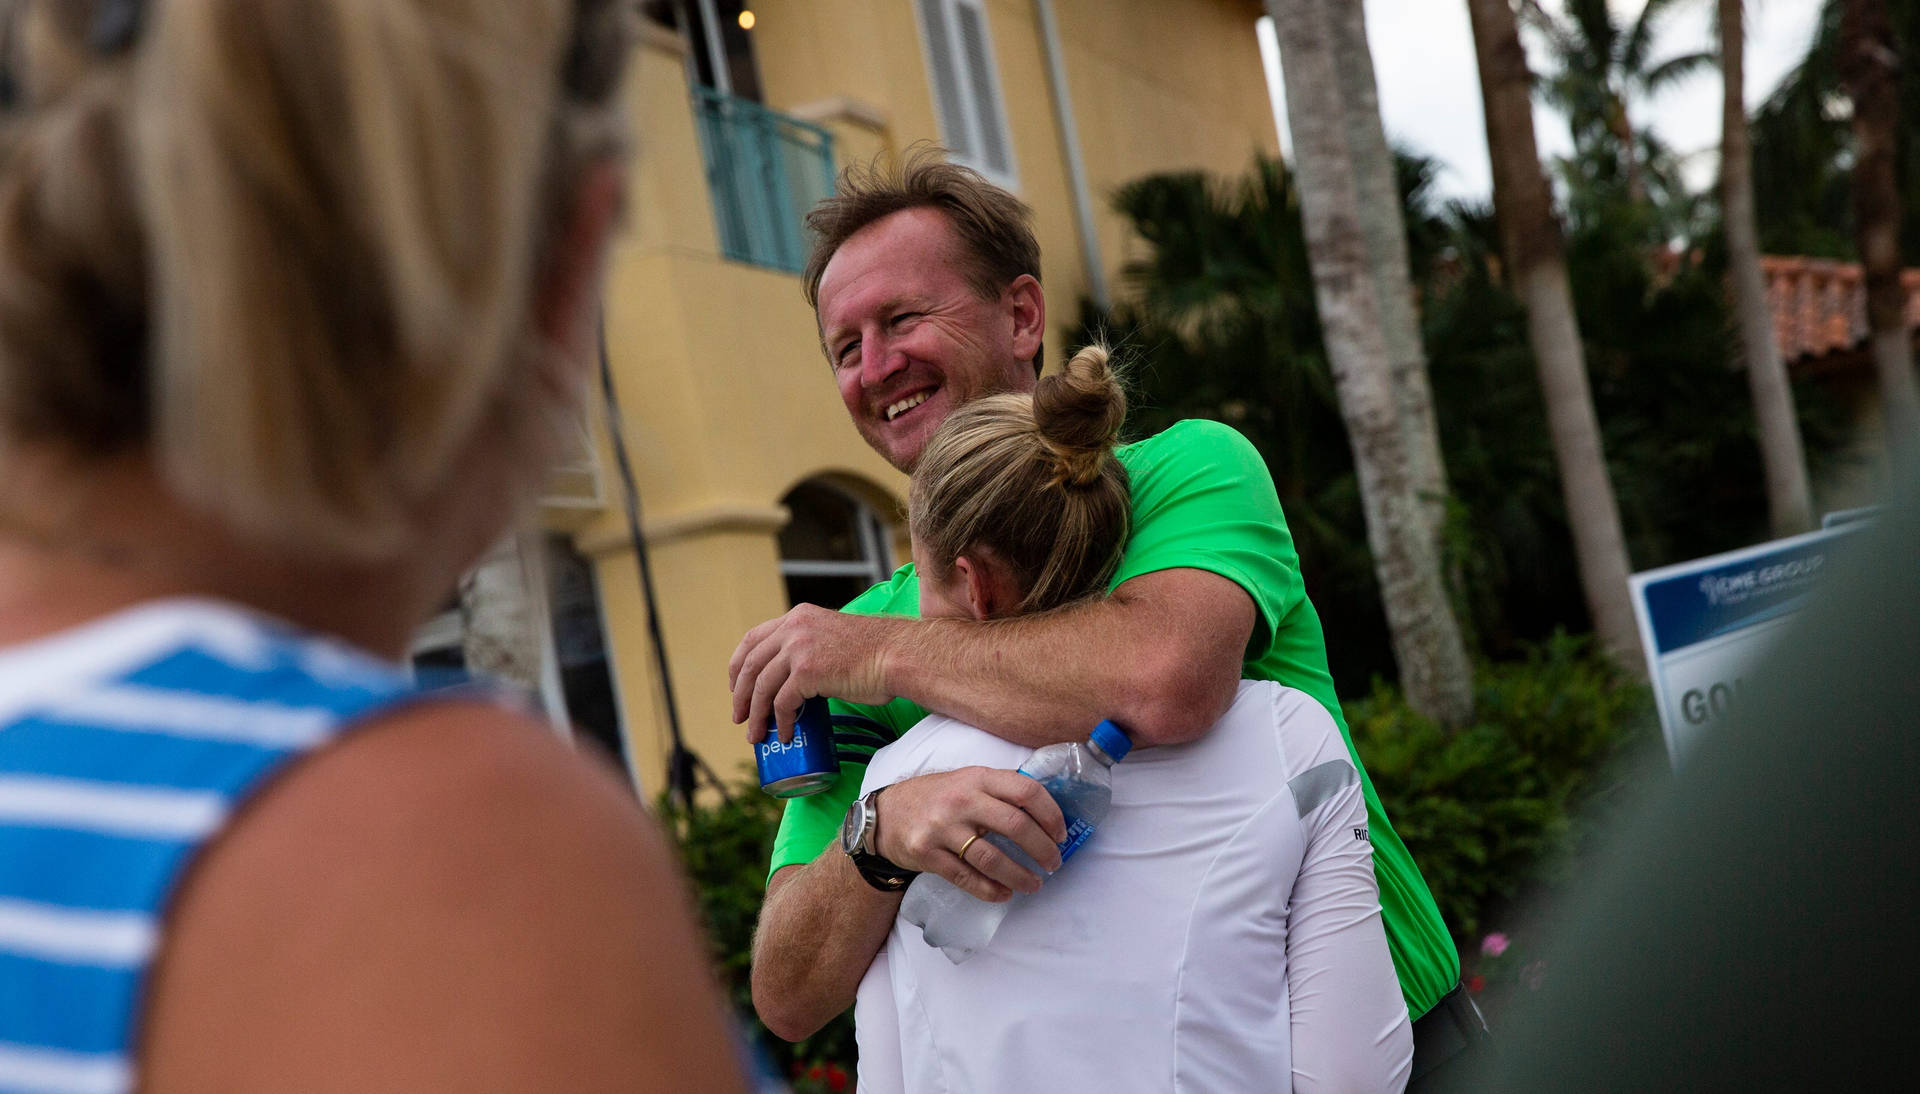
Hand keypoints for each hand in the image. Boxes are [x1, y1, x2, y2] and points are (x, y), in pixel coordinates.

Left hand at [730, 604, 898, 742]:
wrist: (897, 655)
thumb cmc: (874, 654)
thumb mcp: (832, 638)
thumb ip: (811, 648)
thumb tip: (795, 681)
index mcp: (798, 617)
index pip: (753, 638)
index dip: (739, 666)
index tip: (737, 688)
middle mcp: (794, 627)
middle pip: (751, 664)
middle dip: (741, 695)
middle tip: (741, 718)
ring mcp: (799, 648)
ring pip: (762, 686)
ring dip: (757, 715)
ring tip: (757, 735)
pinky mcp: (807, 671)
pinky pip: (782, 702)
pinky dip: (780, 722)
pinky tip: (786, 735)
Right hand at [874, 768, 1066, 902]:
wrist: (885, 814)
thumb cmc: (936, 797)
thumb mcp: (967, 780)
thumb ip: (999, 790)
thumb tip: (1045, 813)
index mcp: (978, 777)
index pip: (1026, 791)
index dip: (1051, 815)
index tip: (1061, 834)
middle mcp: (962, 800)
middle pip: (1016, 826)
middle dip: (1043, 850)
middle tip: (1054, 864)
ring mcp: (943, 828)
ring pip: (993, 858)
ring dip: (1020, 876)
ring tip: (1034, 884)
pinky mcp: (928, 854)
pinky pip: (967, 877)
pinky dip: (990, 890)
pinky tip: (1003, 893)